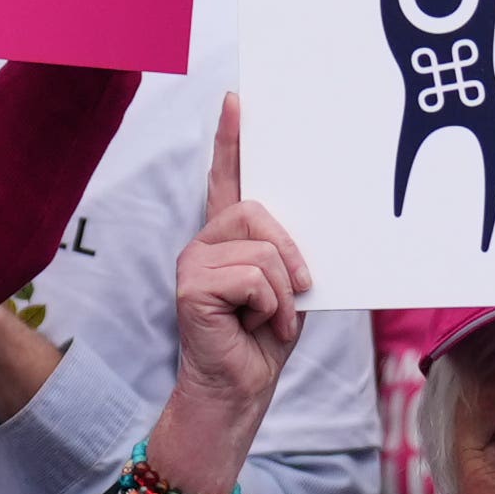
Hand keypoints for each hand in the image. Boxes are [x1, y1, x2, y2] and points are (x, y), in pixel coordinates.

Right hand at [142, 99, 308, 493]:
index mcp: (229, 239)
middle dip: (291, 254)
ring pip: (262, 250)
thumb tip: (304, 233)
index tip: (238, 100)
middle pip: (258, 211)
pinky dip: (273, 308)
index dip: (232, 140)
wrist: (240, 392)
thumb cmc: (265, 343)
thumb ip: (289, 253)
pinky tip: (259, 328)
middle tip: (300, 292)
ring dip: (285, 293)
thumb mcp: (290, 289)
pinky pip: (254, 277)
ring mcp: (193, 261)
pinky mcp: (190, 285)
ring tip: (274, 320)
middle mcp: (206, 242)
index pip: (228, 178)